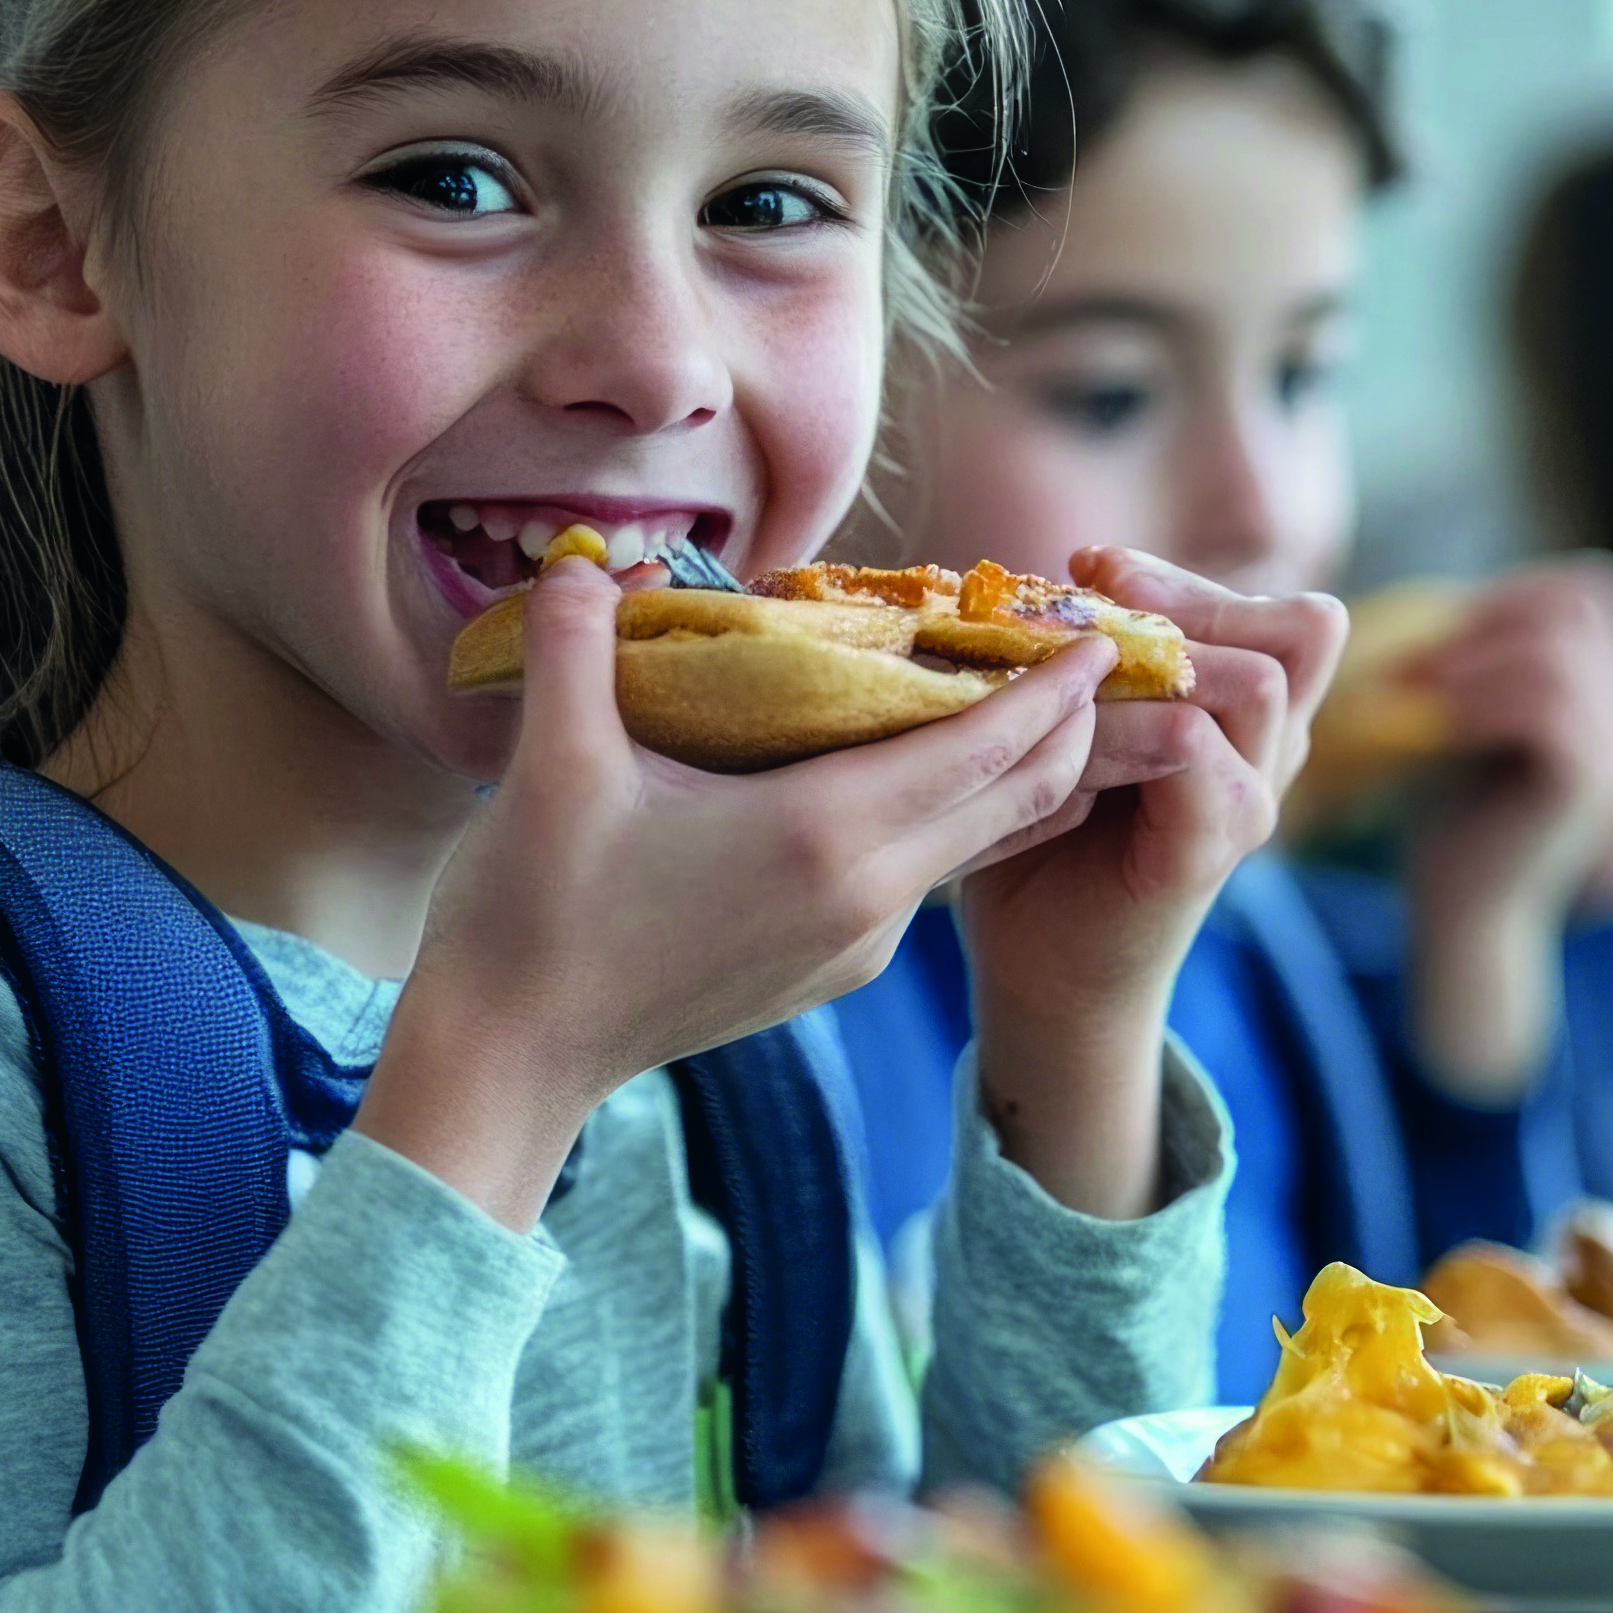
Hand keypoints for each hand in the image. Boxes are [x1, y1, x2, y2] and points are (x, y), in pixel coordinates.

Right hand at [361, 552, 1121, 1227]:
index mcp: (823, 837)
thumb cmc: (531, 915)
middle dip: (1069, 727)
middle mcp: (867, 897)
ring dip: (1021, 774)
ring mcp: (856, 944)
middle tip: (1096, 653)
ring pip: (978, 843)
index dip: (1051, 690)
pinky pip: (930, 876)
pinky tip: (941, 773)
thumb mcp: (551, 766)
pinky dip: (961, 816)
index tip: (1099, 632)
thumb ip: (577, 642)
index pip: (981, 749)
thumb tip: (580, 554)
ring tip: (1047, 705)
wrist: (513, 1059)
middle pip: (1012, 799)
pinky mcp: (831, 967)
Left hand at [950, 549, 1347, 1217]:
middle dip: (1194, 594)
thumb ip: (1097, 657)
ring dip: (1169, 650)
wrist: (1042, 970)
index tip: (1092, 565)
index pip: (1287, 615)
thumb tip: (1068, 567)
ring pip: (1263, 680)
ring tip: (1084, 656)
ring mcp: (1251, 803)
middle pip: (1304, 628)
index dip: (1195, 578)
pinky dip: (1134, 723)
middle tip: (1100, 586)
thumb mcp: (1075, 724)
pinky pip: (1201, 754)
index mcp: (1251, 719)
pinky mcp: (1211, 849)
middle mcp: (1271, 755)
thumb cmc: (1047, 836)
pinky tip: (1071, 723)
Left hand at [1394, 556, 1612, 1101]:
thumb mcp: (1474, 713)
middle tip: (1413, 664)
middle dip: (1487, 618)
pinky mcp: (1588, 782)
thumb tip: (1455, 597)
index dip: (1511, 594)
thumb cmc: (1453, 815)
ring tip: (1408, 694)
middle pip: (1581, 604)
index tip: (1439, 637)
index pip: (1590, 590)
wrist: (1464, 916)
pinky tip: (1427, 727)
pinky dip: (1476, 703)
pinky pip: (1545, 705)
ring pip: (1558, 654)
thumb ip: (1487, 654)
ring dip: (1469, 662)